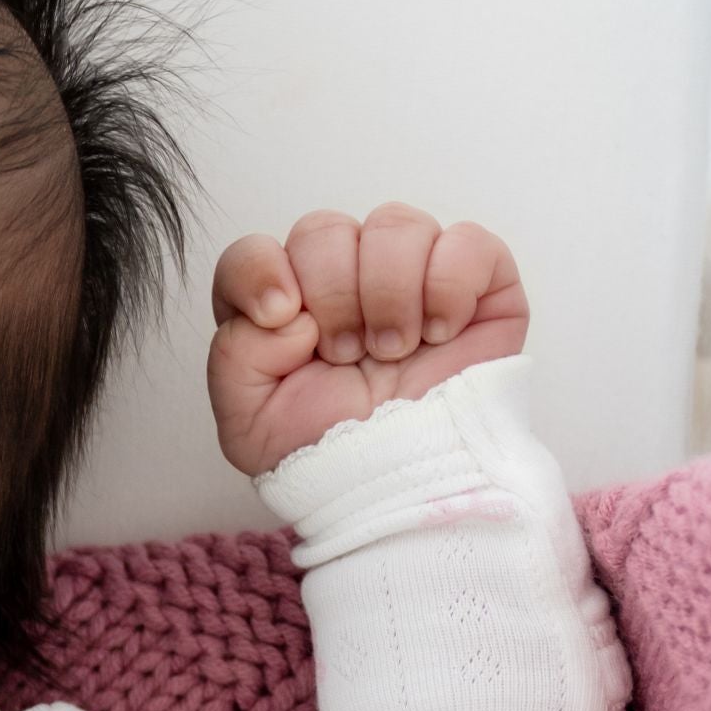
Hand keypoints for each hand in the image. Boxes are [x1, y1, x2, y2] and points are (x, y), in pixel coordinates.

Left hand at [208, 206, 525, 480]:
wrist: (398, 487)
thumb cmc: (329, 455)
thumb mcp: (249, 422)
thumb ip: (234, 352)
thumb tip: (286, 307)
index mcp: (284, 307)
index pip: (252, 253)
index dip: (259, 271)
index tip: (280, 317)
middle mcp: (344, 279)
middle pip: (323, 229)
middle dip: (333, 295)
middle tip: (346, 353)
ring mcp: (410, 273)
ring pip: (394, 224)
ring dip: (389, 295)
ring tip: (393, 352)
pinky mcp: (476, 279)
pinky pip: (464, 241)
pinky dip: (448, 287)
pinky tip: (438, 335)